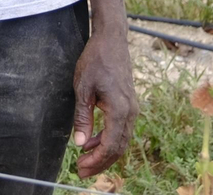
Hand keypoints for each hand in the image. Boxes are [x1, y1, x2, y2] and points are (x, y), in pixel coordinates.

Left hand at [71, 32, 136, 177]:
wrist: (112, 41)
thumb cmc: (96, 61)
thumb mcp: (82, 88)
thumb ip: (83, 117)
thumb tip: (81, 143)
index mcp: (120, 110)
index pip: (111, 145)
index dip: (97, 160)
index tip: (81, 168)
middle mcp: (131, 113)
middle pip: (119, 147)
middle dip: (100, 162)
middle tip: (81, 171)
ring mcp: (132, 109)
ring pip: (121, 140)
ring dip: (104, 152)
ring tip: (84, 159)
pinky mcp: (129, 105)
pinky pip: (121, 129)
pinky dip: (107, 139)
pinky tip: (92, 141)